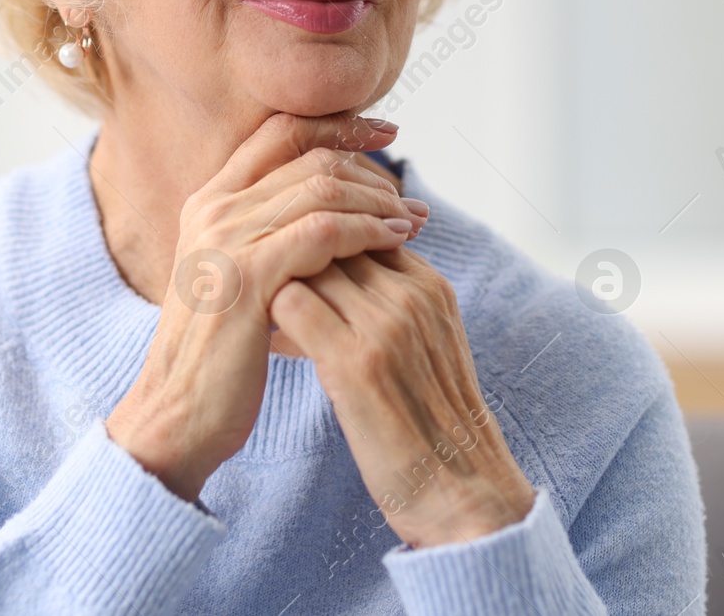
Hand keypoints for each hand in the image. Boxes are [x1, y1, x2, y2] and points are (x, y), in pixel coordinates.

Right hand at [104, 113, 427, 502]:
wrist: (178, 414)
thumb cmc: (221, 353)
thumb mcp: (240, 276)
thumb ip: (272, 231)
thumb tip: (339, 199)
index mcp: (209, 200)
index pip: (280, 131)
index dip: (338, 123)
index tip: (386, 130)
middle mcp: (212, 208)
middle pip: (309, 155)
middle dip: (371, 170)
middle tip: (411, 199)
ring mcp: (226, 238)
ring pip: (322, 187)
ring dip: (378, 201)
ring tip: (413, 222)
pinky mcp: (248, 274)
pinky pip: (324, 231)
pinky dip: (367, 231)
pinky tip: (394, 243)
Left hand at [269, 247, 536, 548]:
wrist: (463, 493)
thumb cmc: (434, 427)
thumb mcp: (429, 347)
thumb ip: (395, 305)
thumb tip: (342, 279)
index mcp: (430, 287)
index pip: (360, 230)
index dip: (322, 247)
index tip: (294, 270)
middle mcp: (411, 295)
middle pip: (332, 238)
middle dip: (295, 257)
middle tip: (264, 284)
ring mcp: (386, 325)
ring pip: (307, 264)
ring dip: (278, 282)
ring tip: (260, 315)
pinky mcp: (356, 361)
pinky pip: (293, 304)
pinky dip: (269, 315)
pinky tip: (264, 342)